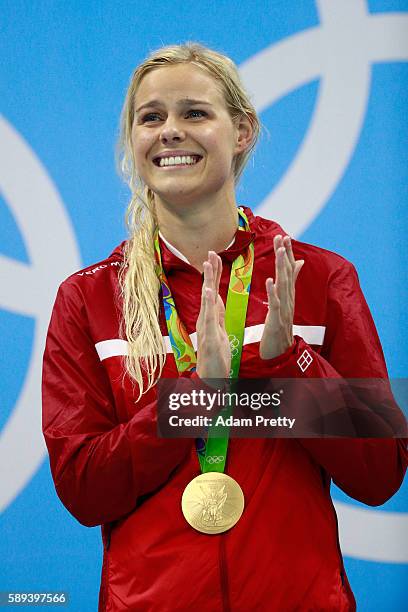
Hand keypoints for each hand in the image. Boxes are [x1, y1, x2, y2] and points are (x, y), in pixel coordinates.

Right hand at [196, 251, 230, 378]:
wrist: (211, 378)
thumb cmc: (215, 356)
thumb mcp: (218, 330)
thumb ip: (216, 314)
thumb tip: (214, 298)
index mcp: (212, 316)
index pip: (213, 290)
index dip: (214, 273)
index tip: (215, 255)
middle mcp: (206, 318)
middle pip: (208, 290)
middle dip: (210, 271)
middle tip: (210, 252)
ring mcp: (205, 326)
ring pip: (206, 300)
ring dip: (207, 281)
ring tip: (208, 264)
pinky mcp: (208, 336)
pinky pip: (208, 317)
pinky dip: (207, 303)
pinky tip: (208, 290)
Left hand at [259, 235, 303, 359]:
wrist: (279, 352)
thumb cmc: (279, 326)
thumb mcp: (285, 302)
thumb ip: (291, 282)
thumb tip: (299, 263)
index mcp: (288, 295)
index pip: (288, 270)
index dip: (287, 253)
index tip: (284, 236)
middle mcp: (288, 299)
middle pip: (287, 274)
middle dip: (285, 255)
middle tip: (283, 237)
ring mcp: (284, 309)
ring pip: (284, 286)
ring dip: (282, 268)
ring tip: (280, 252)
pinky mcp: (277, 320)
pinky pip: (276, 304)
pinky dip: (274, 292)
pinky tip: (270, 281)